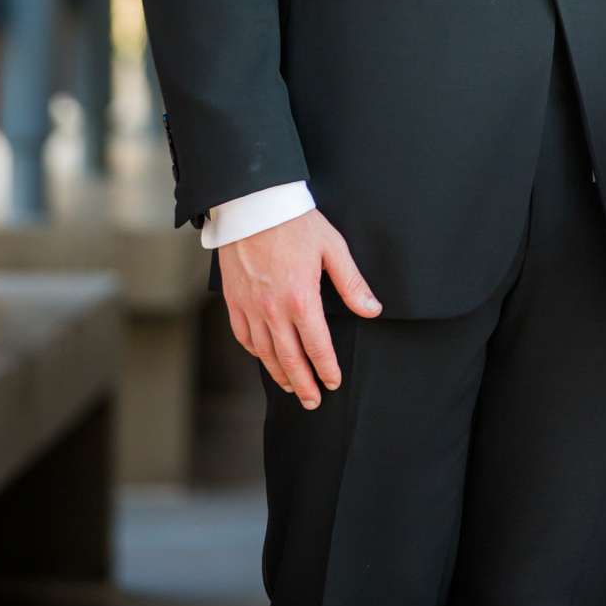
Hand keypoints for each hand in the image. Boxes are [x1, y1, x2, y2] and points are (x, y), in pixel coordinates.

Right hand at [219, 208, 381, 407]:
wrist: (253, 204)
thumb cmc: (295, 222)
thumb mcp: (332, 248)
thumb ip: (352, 283)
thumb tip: (372, 310)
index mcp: (301, 299)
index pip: (317, 347)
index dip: (327, 368)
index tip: (333, 382)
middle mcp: (273, 310)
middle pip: (290, 359)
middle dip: (304, 384)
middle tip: (314, 401)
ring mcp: (250, 307)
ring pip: (265, 353)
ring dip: (280, 374)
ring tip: (292, 387)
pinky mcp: (233, 301)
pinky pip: (244, 337)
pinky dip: (255, 353)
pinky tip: (264, 358)